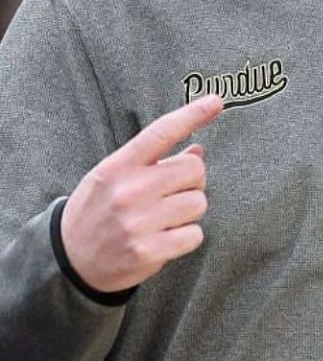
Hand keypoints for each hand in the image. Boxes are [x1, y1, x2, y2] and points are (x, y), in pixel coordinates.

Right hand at [60, 95, 222, 293]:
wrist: (69, 259)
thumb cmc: (98, 211)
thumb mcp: (114, 178)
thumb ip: (153, 163)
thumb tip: (198, 152)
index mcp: (118, 167)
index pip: (160, 133)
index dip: (191, 115)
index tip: (216, 101)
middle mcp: (128, 190)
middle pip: (195, 171)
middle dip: (192, 182)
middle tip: (170, 195)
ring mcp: (138, 221)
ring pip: (199, 203)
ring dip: (189, 212)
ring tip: (162, 220)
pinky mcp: (149, 250)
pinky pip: (195, 235)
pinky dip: (186, 238)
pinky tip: (163, 239)